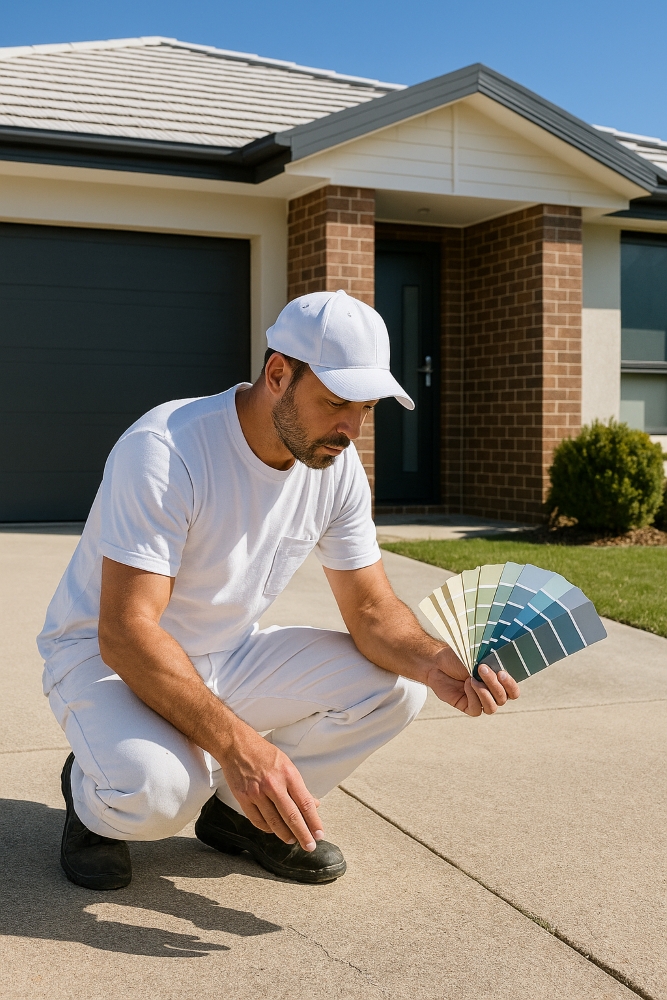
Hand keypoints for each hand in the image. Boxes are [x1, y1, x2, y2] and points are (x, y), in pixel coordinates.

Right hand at [218, 719, 323, 851]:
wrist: (237, 745)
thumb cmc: (265, 754)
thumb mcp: (287, 765)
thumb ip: (299, 787)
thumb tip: (314, 805)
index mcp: (288, 775)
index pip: (305, 803)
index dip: (314, 821)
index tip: (319, 834)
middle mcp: (273, 784)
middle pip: (291, 816)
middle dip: (303, 834)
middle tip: (310, 846)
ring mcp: (257, 792)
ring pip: (274, 822)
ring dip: (285, 834)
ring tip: (292, 840)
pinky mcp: (243, 798)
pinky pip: (257, 820)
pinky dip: (267, 828)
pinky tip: (273, 831)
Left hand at [426, 647, 519, 716]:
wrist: (438, 662)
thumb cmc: (459, 657)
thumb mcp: (479, 658)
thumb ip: (494, 664)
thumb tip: (505, 665)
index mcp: (498, 682)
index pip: (513, 692)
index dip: (511, 685)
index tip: (501, 672)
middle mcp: (491, 693)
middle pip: (503, 699)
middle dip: (493, 684)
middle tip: (482, 668)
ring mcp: (479, 701)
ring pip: (492, 707)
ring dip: (484, 693)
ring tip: (472, 679)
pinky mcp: (467, 707)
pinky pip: (477, 710)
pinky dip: (473, 697)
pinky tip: (466, 685)